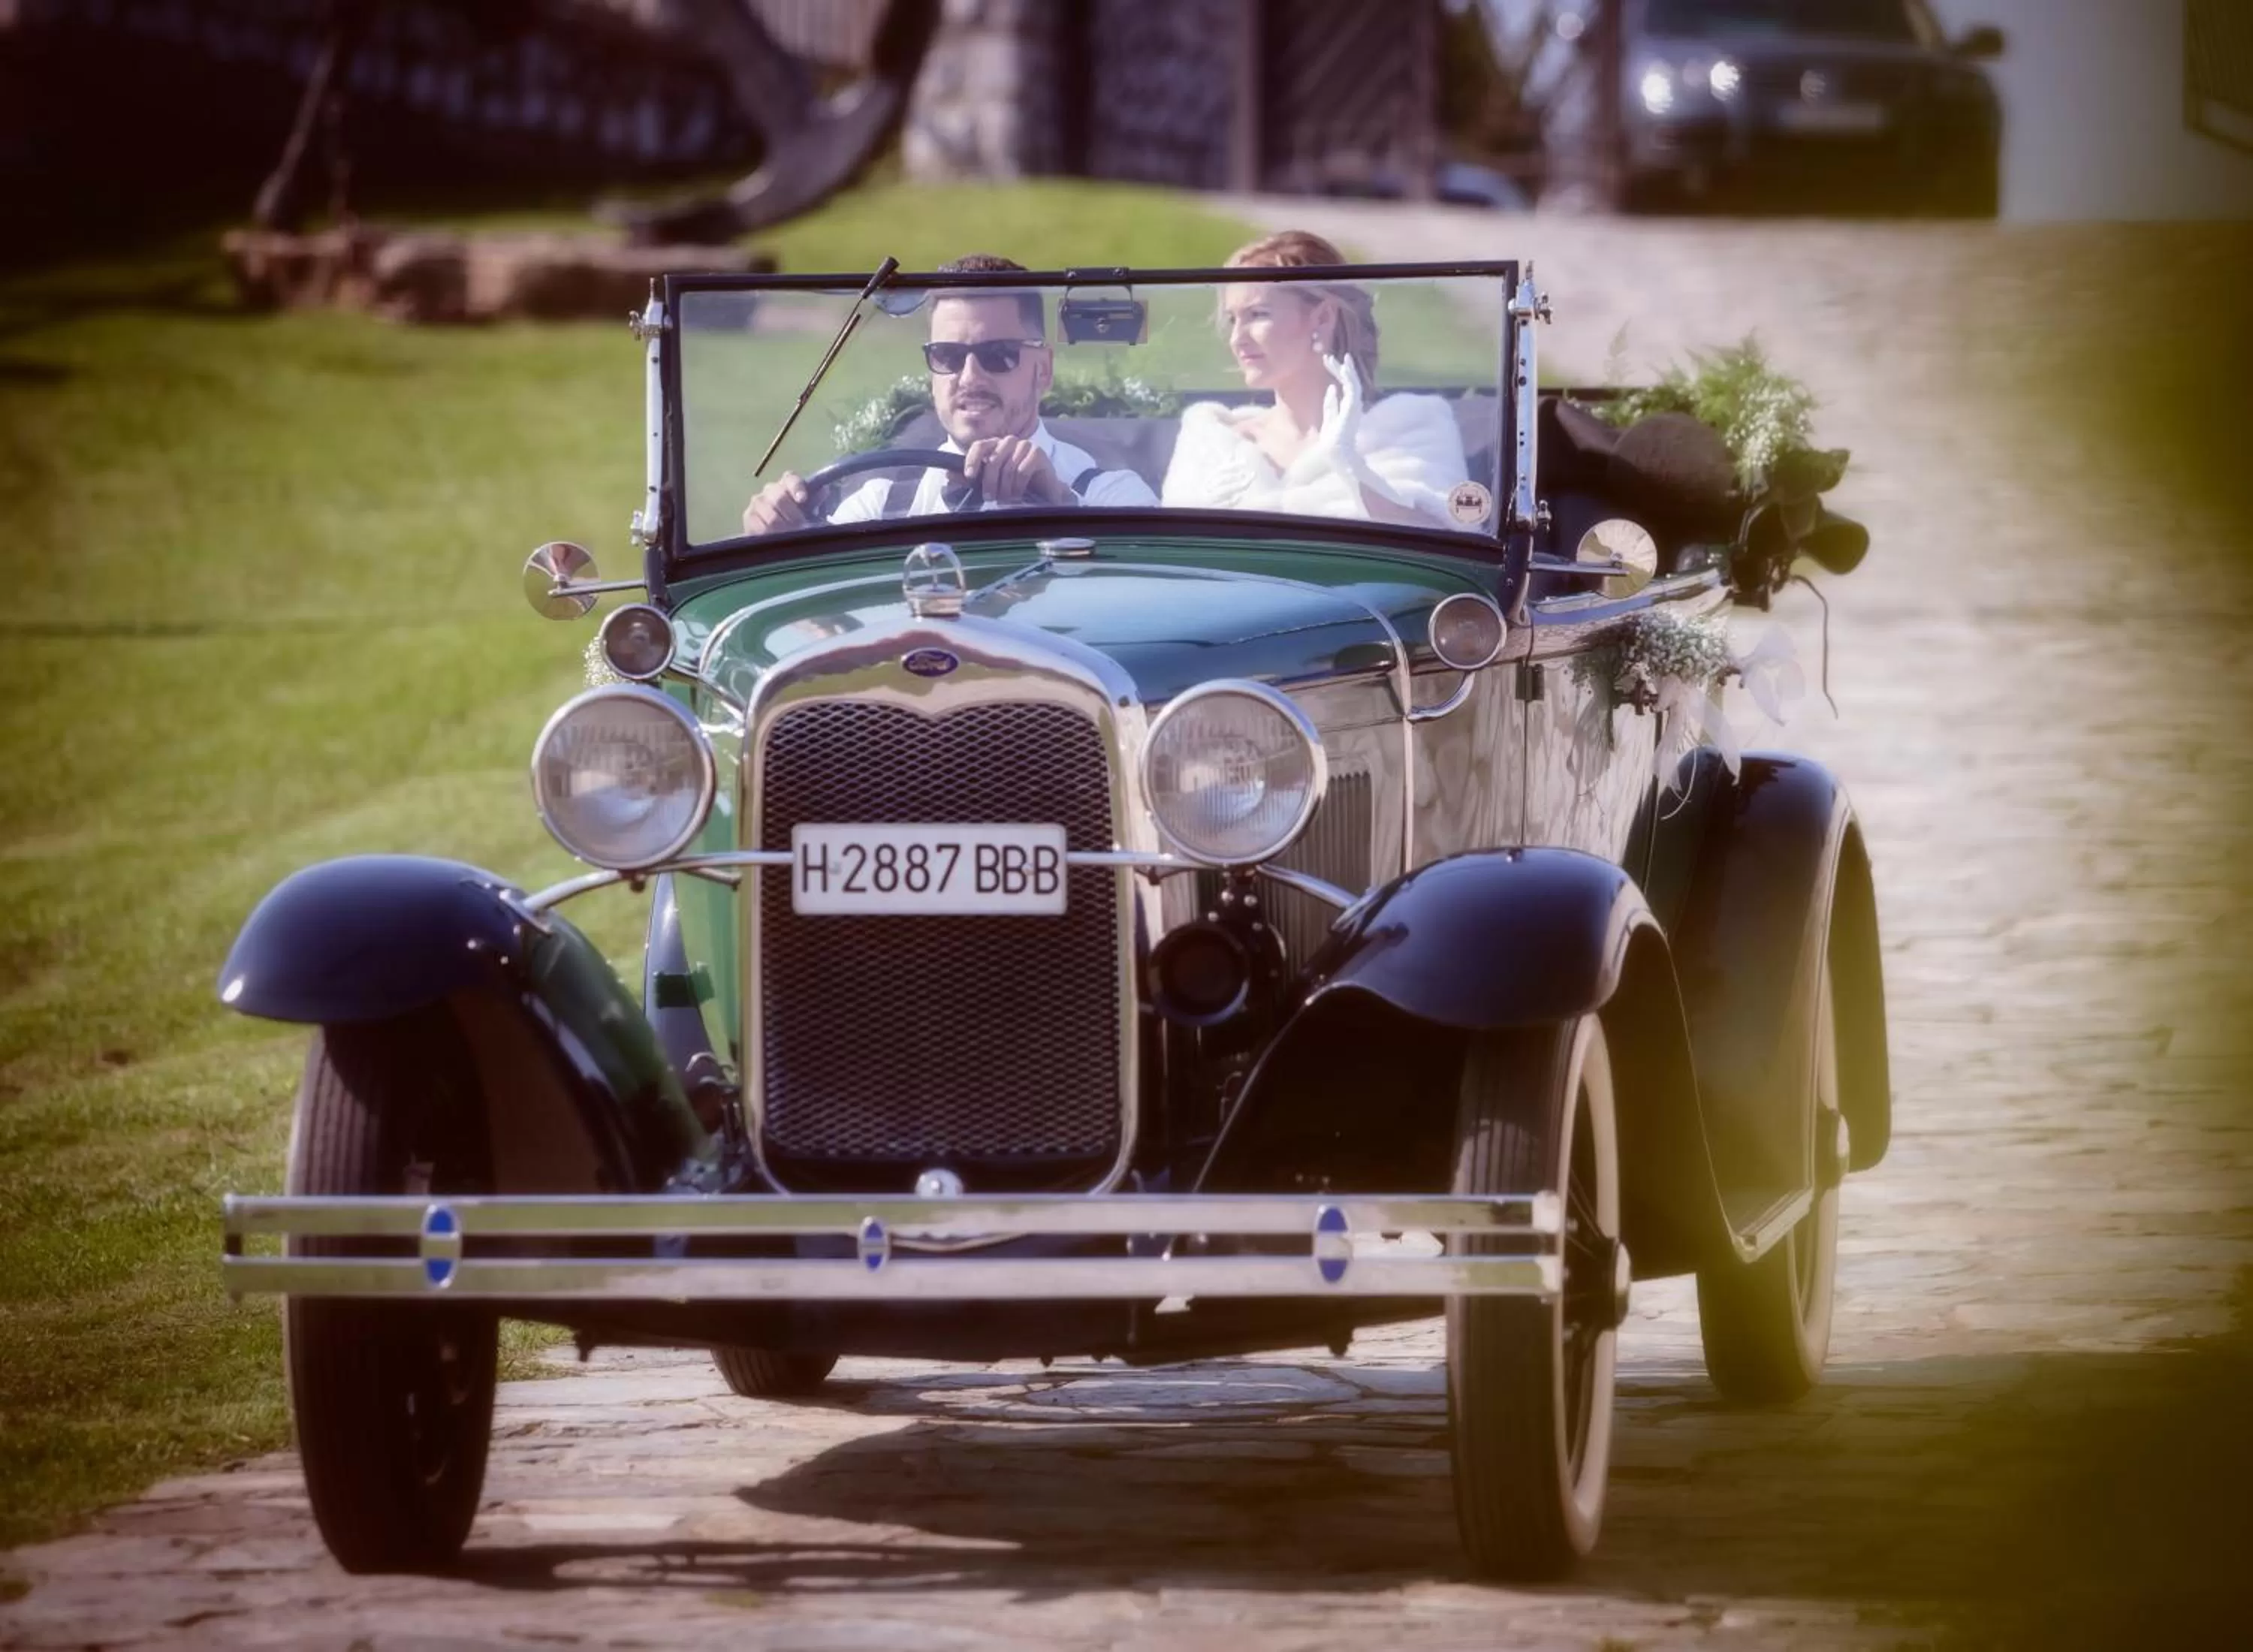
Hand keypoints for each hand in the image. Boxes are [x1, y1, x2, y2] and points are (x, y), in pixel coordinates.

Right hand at [742, 472, 812, 534]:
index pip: (791, 479)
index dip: (797, 488)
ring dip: (783, 528)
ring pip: (770, 516)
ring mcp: (757, 502)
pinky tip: (777, 539)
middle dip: (793, 515)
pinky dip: (770, 535)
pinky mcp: (749, 517)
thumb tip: (823, 490)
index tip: (803, 499)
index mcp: (787, 482)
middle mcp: (771, 489)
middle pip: (780, 498)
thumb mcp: (810, 510)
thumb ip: (815, 500)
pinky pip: (758, 526)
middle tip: (801, 528)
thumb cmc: (798, 517)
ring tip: (792, 537)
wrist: (779, 532)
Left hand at [961, 435, 1070, 504]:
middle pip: (993, 459)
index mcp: (995, 446)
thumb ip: (970, 478)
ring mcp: (1024, 445)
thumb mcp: (988, 483)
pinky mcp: (1038, 452)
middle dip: (989, 481)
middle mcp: (1008, 442)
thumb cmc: (1014, 486)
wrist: (1042, 493)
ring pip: (1008, 466)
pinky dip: (1018, 485)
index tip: (970, 476)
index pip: (979, 445)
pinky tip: (1019, 494)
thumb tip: (948, 472)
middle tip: (990, 497)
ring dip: (1005, 487)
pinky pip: (1022, 469)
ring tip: (1006, 499)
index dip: (972, 460)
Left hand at [1310, 352, 1367, 467]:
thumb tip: (1330, 388)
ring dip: (1344, 369)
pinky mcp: (1354, 406)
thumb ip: (1330, 404)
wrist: (1337, 452)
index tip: (1328, 362)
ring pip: (1352, 382)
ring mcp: (1355, 405)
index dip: (1336, 373)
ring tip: (1336, 358)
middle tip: (1327, 357)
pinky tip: (1344, 368)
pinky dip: (1349, 377)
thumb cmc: (1332, 440)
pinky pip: (1353, 388)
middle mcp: (1353, 404)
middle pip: (1348, 381)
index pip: (1344, 385)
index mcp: (1348, 407)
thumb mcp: (1329, 418)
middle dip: (1339, 368)